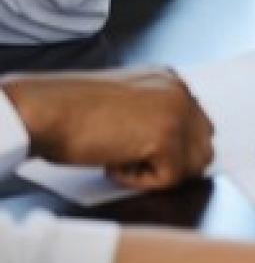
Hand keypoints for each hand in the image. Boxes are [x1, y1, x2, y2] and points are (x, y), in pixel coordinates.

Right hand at [0, 67, 213, 189]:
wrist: (44, 110)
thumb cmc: (69, 112)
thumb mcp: (123, 104)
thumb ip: (152, 115)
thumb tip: (170, 146)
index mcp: (170, 81)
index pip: (197, 127)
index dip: (170, 150)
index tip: (138, 154)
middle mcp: (180, 91)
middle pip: (202, 147)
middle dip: (170, 164)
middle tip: (129, 160)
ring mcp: (177, 111)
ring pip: (193, 165)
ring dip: (157, 172)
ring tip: (119, 158)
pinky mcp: (166, 135)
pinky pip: (169, 179)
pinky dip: (138, 181)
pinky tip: (111, 162)